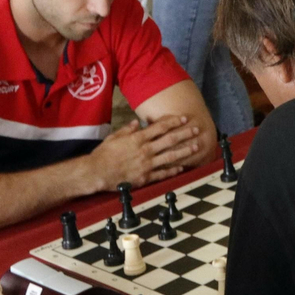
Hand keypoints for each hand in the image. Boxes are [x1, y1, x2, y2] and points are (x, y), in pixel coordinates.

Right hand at [86, 116, 203, 191]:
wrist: (97, 172)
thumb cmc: (103, 154)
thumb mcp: (114, 137)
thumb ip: (127, 129)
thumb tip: (136, 122)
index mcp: (138, 138)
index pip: (160, 127)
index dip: (174, 122)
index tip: (185, 118)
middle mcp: (145, 150)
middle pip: (170, 140)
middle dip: (185, 134)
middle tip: (197, 130)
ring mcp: (147, 164)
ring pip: (170, 156)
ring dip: (185, 151)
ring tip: (196, 147)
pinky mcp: (145, 177)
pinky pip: (162, 173)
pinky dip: (173, 170)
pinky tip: (182, 167)